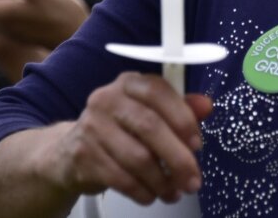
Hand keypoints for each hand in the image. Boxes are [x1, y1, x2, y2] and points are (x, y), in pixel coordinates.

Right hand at [44, 73, 212, 204]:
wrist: (70, 150)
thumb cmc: (121, 129)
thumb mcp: (150, 112)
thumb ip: (180, 108)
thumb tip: (207, 105)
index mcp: (129, 83)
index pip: (158, 91)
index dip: (182, 118)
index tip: (197, 144)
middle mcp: (107, 99)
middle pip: (150, 127)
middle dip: (178, 158)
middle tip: (193, 180)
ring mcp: (92, 127)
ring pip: (137, 158)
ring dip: (162, 181)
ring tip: (174, 192)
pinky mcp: (83, 156)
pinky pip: (121, 178)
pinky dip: (142, 191)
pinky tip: (151, 195)